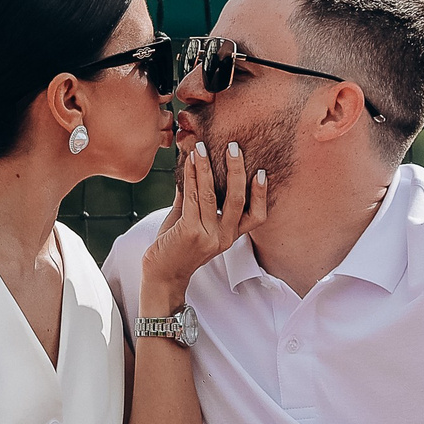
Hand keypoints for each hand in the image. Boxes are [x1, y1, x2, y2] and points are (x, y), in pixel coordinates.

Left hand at [143, 137, 268, 302]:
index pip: (256, 216)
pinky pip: (192, 198)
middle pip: (237, 199)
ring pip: (211, 195)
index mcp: (230, 236)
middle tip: (233, 148)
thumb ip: (194, 199)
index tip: (262, 172)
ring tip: (201, 148)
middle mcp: (223, 237)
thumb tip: (192, 169)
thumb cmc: (176, 248)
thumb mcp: (191, 223)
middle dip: (236, 170)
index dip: (261, 194)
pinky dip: (191, 177)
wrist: (161, 276)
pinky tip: (188, 163)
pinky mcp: (190, 232)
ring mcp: (208, 236)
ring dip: (206, 168)